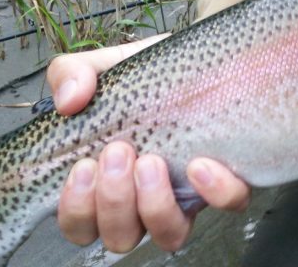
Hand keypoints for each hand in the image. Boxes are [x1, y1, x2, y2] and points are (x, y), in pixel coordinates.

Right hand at [46, 36, 251, 252]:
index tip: (83, 166)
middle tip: (119, 152)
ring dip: (154, 206)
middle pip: (119, 238)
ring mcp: (189, 194)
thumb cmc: (150, 75)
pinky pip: (229, 204)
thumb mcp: (105, 67)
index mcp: (107, 180)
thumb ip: (72, 74)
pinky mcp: (229, 180)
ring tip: (151, 161)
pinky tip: (200, 165)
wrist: (205, 58)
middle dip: (114, 202)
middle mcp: (145, 199)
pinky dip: (214, 192)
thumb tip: (68, 101)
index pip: (80, 224)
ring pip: (169, 236)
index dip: (77, 209)